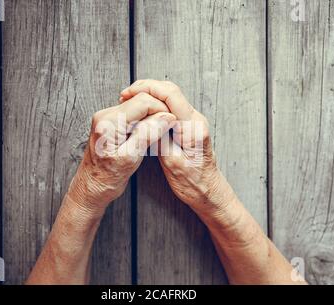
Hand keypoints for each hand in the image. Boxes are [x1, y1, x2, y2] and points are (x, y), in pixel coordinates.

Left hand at [68, 92, 175, 214]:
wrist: (92, 188)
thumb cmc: (107, 178)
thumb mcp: (131, 157)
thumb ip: (148, 134)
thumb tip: (167, 117)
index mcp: (109, 122)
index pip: (143, 101)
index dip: (161, 109)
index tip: (173, 121)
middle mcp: (105, 115)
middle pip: (140, 100)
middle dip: (157, 111)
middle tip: (169, 126)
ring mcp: (107, 117)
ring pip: (138, 106)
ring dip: (152, 116)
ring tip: (160, 131)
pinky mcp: (111, 123)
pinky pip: (133, 114)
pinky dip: (144, 121)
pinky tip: (149, 133)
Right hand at [120, 80, 233, 215]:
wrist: (208, 193)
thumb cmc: (193, 183)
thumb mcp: (171, 163)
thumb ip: (160, 138)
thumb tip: (147, 118)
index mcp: (193, 127)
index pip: (171, 95)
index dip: (148, 89)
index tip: (129, 93)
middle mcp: (196, 120)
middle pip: (171, 91)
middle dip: (147, 88)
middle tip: (125, 95)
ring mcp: (193, 122)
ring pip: (170, 98)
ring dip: (150, 96)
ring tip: (131, 102)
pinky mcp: (188, 126)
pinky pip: (172, 108)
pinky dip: (155, 105)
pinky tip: (143, 112)